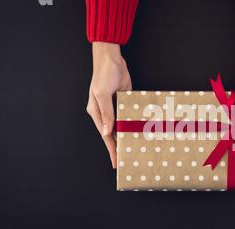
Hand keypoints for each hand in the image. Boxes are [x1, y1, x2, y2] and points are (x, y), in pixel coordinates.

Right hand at [86, 42, 131, 168]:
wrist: (112, 59)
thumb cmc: (103, 75)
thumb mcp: (102, 94)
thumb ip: (106, 113)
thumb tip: (106, 132)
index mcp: (96, 112)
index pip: (105, 136)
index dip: (111, 150)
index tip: (115, 162)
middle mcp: (105, 113)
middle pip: (112, 134)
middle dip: (118, 147)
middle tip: (126, 160)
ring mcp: (114, 108)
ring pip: (121, 127)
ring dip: (126, 136)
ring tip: (133, 150)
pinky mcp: (124, 102)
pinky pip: (128, 116)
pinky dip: (132, 124)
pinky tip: (138, 132)